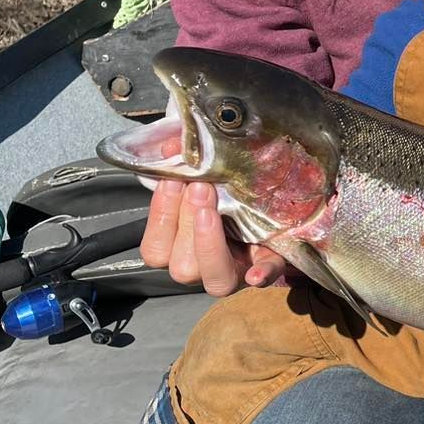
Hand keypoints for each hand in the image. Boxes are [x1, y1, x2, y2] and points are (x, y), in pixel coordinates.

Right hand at [141, 178, 289, 297]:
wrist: (265, 208)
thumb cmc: (223, 195)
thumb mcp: (201, 183)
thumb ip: (183, 171)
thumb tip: (172, 144)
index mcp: (179, 252)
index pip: (155, 251)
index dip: (161, 218)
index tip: (172, 181)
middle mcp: (204, 269)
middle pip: (183, 267)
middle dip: (188, 224)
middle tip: (200, 187)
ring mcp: (236, 272)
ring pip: (216, 280)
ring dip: (211, 244)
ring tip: (215, 207)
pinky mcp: (267, 268)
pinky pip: (265, 278)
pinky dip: (260, 274)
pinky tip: (255, 274)